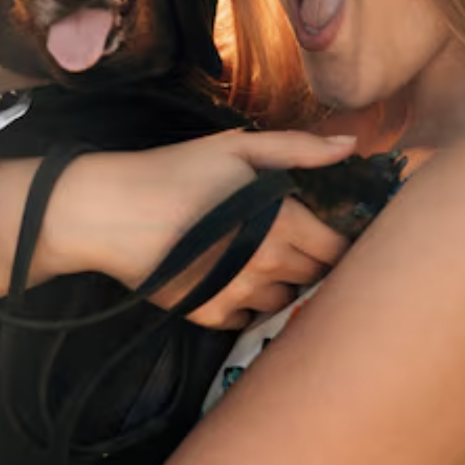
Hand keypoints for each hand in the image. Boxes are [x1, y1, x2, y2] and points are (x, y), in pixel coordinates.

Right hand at [53, 130, 355, 329]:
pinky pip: (248, 319)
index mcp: (282, 222)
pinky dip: (247, 303)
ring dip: (282, 283)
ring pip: (285, 301)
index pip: (338, 250)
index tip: (327, 231)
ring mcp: (239, 296)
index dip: (339, 241)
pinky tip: (231, 277)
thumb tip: (352, 145)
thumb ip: (299, 149)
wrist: (112, 211)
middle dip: (312, 261)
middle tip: (292, 240)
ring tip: (260, 259)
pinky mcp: (210, 315)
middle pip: (316, 277)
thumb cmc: (177, 171)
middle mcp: (268, 266)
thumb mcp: (238, 148)